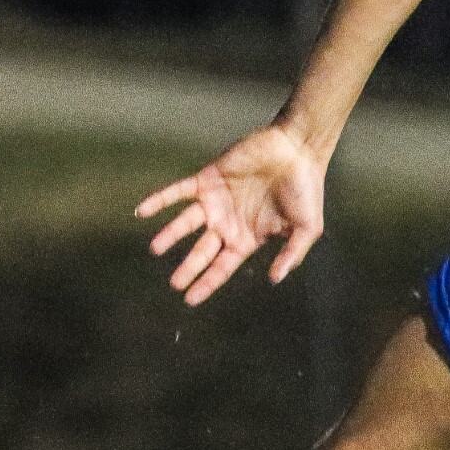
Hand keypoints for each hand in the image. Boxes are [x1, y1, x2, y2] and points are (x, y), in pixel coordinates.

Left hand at [137, 123, 327, 306]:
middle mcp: (228, 222)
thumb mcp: (307, 228)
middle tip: (174, 284)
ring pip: (186, 223)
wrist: (297, 149)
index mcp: (248, 237)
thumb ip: (291, 254)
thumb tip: (275, 279)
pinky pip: (178, 191)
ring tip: (155, 249)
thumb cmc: (306, 188)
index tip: (190, 300)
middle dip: (188, 268)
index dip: (207, 283)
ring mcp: (216, 200)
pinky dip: (160, 200)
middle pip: (202, 250)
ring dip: (170, 235)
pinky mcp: (208, 179)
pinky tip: (142, 211)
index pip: (222, 266)